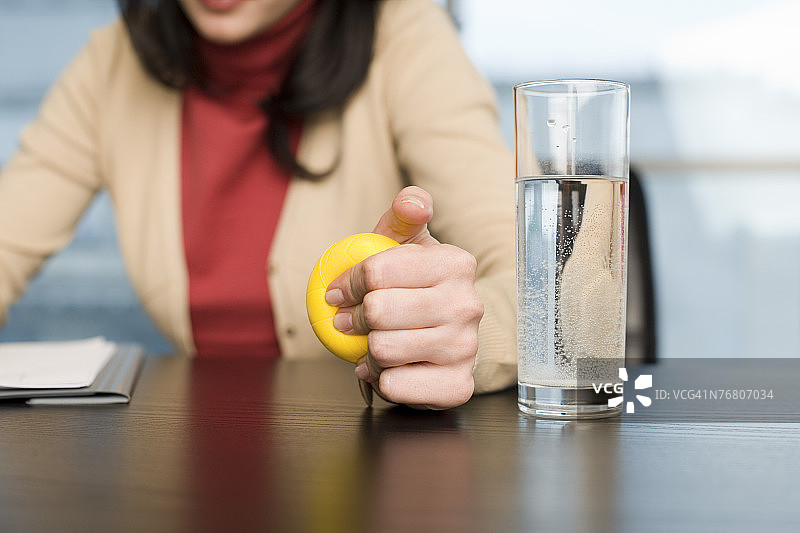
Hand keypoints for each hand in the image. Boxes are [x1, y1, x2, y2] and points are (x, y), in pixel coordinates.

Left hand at [324, 186, 482, 408]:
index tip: (341, 291)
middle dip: (353, 318)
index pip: (376, 270)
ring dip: (366, 351)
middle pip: (377, 312)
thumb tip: (414, 202)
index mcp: (455, 263)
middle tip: (351, 321)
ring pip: (383, 351)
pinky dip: (379, 379)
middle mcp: (467, 305)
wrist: (451, 333)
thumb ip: (403, 216)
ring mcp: (466, 348)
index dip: (348, 282)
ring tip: (373, 344)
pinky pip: (394, 386)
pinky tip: (388, 368)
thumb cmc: (418, 286)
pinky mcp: (457, 385)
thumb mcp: (407, 245)